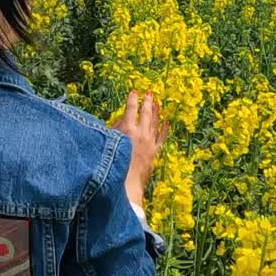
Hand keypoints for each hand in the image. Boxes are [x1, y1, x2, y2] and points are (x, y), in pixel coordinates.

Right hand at [110, 91, 170, 208]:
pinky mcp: (154, 152)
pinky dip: (164, 129)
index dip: (132, 100)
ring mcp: (149, 142)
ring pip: (154, 123)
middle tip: (149, 93)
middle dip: (147, 102)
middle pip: (145, 113)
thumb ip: (114, 129)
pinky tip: (166, 122)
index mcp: (127, 129)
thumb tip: (120, 121)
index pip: (130, 109)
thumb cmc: (113, 163)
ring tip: (157, 103)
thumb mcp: (109, 142)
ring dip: (155, 112)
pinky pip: (161, 137)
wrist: (125, 183)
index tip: (134, 92)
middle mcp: (140, 133)